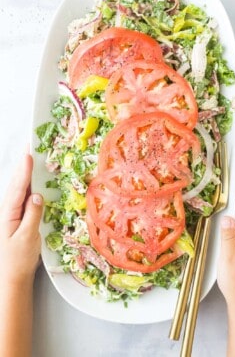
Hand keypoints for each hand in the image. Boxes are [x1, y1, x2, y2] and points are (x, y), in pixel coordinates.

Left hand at [0, 154, 42, 284]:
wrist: (10, 279)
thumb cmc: (17, 261)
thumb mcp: (27, 239)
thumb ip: (32, 215)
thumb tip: (37, 195)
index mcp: (8, 213)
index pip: (18, 187)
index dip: (24, 170)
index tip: (29, 153)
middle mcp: (6, 210)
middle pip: (16, 183)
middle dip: (23, 164)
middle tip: (30, 146)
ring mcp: (10, 213)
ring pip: (18, 189)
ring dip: (24, 172)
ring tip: (31, 156)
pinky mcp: (15, 218)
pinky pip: (21, 197)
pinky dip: (27, 185)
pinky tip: (32, 181)